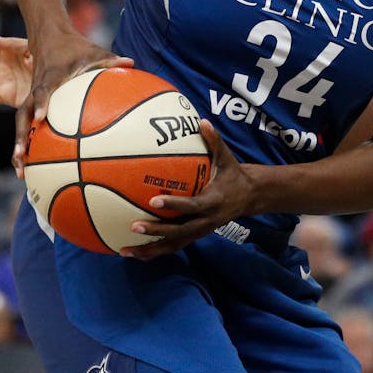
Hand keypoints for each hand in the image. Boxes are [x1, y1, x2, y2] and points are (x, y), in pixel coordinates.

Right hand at [18, 32, 132, 177]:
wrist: (49, 37)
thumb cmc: (75, 47)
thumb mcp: (93, 51)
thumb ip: (110, 60)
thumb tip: (131, 62)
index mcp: (51, 77)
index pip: (43, 91)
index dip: (41, 104)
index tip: (40, 119)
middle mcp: (36, 89)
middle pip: (23, 115)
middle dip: (20, 137)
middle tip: (21, 158)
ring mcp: (31, 98)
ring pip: (20, 124)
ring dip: (19, 146)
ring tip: (22, 171)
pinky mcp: (32, 103)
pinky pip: (26, 124)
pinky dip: (26, 142)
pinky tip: (33, 164)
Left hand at [120, 121, 254, 259]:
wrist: (248, 197)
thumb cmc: (233, 174)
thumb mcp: (227, 158)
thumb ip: (214, 141)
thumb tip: (201, 121)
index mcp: (213, 202)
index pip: (192, 205)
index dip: (173, 204)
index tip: (153, 200)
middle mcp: (206, 221)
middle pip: (179, 231)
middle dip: (156, 231)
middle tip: (133, 226)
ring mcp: (200, 231)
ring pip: (173, 245)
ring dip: (150, 250)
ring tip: (125, 250)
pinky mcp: (194, 236)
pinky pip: (172, 246)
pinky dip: (153, 251)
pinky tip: (133, 252)